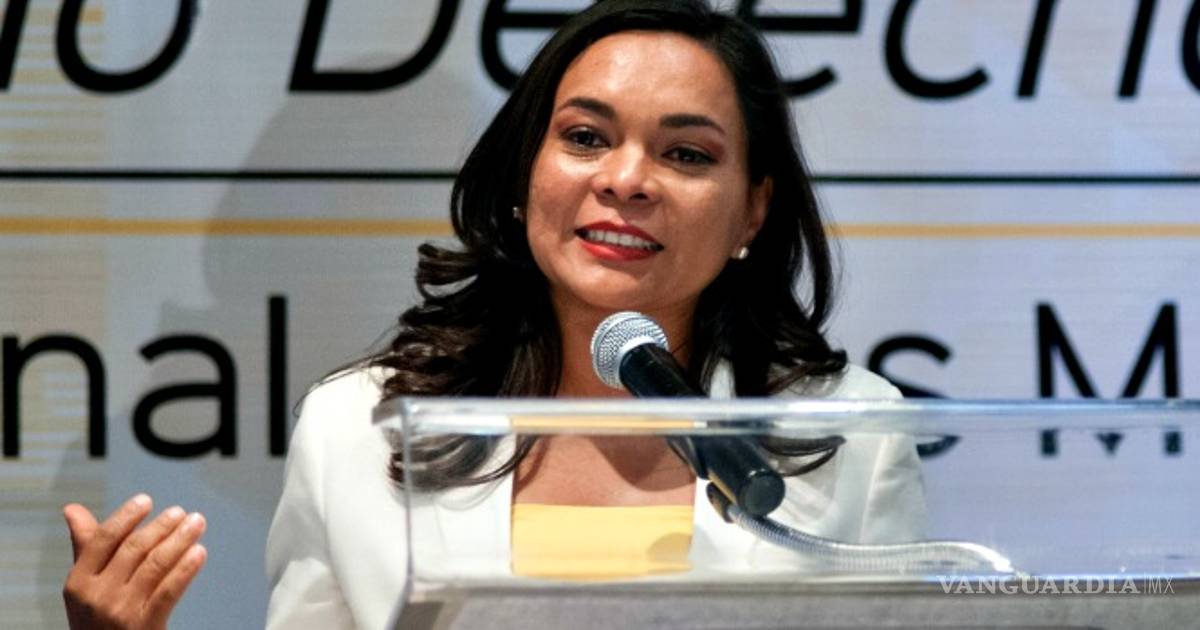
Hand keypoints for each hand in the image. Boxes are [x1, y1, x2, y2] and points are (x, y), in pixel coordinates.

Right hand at [62, 494, 207, 629]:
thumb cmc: (96, 620)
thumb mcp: (85, 586)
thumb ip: (86, 547)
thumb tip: (72, 509)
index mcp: (78, 582)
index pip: (103, 539)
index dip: (126, 516)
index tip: (146, 500)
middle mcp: (97, 595)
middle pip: (134, 549)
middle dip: (161, 526)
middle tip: (181, 512)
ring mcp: (122, 611)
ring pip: (156, 565)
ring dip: (180, 539)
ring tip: (196, 524)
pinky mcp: (146, 625)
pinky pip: (170, 589)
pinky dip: (186, 568)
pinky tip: (199, 552)